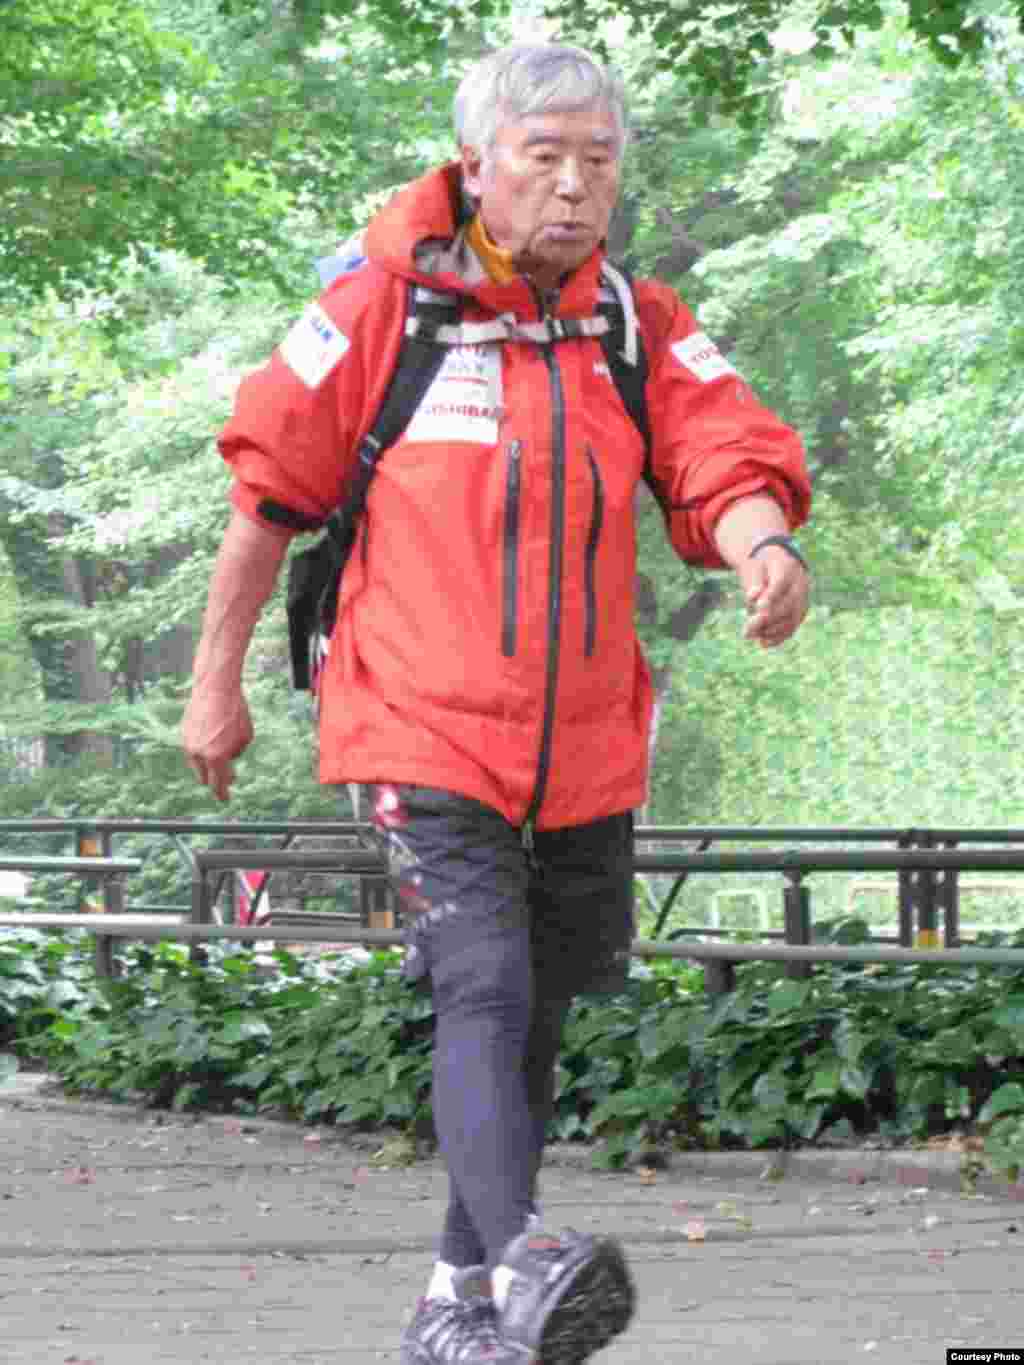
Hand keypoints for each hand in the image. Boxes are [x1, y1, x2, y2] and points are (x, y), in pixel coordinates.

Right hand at [181, 682, 253, 801]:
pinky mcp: (184, 734)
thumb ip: (237, 753)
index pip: (218, 784)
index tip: (225, 799)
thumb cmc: (235, 712)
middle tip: (224, 782)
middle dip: (214, 781)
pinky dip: (201, 750)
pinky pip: (192, 749)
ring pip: (196, 764)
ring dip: (206, 766)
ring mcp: (189, 744)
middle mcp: (200, 754)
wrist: (215, 689)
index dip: (222, 793)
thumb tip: (229, 759)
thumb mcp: (246, 736)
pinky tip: (209, 744)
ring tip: (216, 763)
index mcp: (217, 758)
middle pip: (204, 778)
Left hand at [738, 547, 809, 647]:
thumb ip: (753, 581)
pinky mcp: (800, 612)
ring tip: (749, 634)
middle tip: (747, 629)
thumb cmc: (762, 565)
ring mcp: (803, 599)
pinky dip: (779, 637)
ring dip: (771, 630)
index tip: (758, 607)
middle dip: (767, 618)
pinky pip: (793, 626)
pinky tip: (763, 643)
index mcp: (788, 567)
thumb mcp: (753, 567)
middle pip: (788, 603)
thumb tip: (754, 598)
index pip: (781, 582)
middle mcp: (800, 584)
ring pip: (792, 618)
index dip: (771, 595)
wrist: (780, 564)